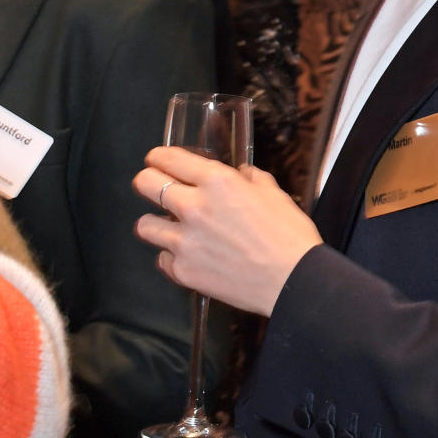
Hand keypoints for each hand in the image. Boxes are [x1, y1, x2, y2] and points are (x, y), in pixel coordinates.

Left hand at [133, 147, 322, 315]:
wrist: (293, 280)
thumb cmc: (290, 236)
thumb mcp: (275, 195)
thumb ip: (253, 179)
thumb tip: (243, 174)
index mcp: (218, 181)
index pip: (168, 158)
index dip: (158, 156)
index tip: (156, 159)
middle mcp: (194, 207)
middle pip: (145, 183)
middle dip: (147, 181)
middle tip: (154, 186)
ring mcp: (185, 242)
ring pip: (144, 224)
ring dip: (155, 222)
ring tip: (168, 226)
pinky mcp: (183, 271)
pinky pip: (162, 259)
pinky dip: (171, 256)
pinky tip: (187, 255)